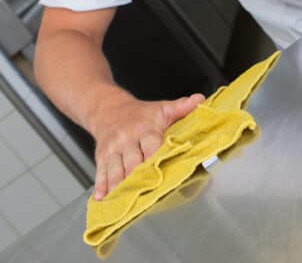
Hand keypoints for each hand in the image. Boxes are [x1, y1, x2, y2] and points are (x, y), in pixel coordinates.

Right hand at [89, 93, 204, 199]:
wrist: (108, 109)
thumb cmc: (140, 113)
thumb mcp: (162, 108)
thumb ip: (182, 107)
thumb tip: (201, 100)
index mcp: (144, 128)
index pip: (150, 144)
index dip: (155, 158)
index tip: (160, 173)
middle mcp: (127, 139)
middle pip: (132, 162)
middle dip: (137, 178)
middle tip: (144, 195)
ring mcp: (113, 150)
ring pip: (116, 170)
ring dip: (119, 186)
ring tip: (123, 201)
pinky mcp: (101, 157)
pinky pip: (101, 172)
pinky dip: (101, 186)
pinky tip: (102, 198)